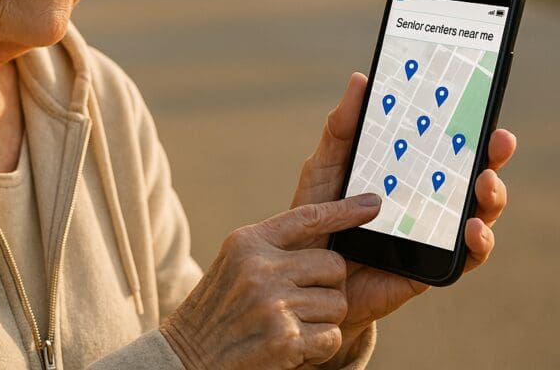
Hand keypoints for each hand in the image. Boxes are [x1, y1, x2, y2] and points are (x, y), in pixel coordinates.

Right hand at [161, 195, 383, 369]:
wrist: (186, 357)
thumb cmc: (216, 311)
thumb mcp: (236, 264)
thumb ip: (273, 249)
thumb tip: (328, 243)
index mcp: (249, 243)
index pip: (308, 217)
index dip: (345, 210)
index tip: (373, 205)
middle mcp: (261, 268)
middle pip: (334, 264)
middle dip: (328, 286)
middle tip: (301, 302)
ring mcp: (274, 304)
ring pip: (336, 303)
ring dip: (322, 320)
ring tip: (288, 326)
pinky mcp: (286, 339)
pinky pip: (332, 336)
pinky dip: (318, 346)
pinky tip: (290, 347)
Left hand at [292, 73, 516, 341]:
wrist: (306, 278)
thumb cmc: (316, 216)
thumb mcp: (325, 167)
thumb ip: (341, 129)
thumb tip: (360, 80)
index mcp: (406, 169)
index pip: (446, 141)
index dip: (469, 122)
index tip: (482, 100)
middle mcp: (428, 197)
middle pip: (473, 172)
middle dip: (493, 154)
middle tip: (498, 139)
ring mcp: (434, 232)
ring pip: (479, 211)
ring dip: (492, 195)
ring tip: (486, 183)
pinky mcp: (433, 267)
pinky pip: (467, 256)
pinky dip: (477, 242)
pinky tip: (473, 229)